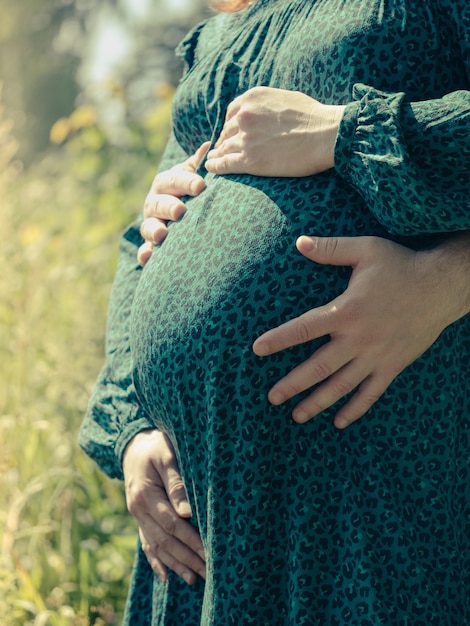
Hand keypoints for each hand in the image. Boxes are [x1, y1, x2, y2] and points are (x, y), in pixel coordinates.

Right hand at [122, 429, 205, 584]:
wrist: (133, 443)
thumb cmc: (155, 445)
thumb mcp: (167, 456)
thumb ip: (176, 483)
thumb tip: (188, 513)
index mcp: (145, 495)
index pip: (171, 524)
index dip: (191, 541)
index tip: (209, 553)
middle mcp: (138, 510)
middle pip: (164, 541)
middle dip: (187, 558)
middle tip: (208, 573)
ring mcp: (136, 515)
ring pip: (155, 546)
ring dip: (175, 564)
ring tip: (193, 579)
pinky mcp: (139, 517)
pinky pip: (146, 543)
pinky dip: (156, 561)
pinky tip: (165, 577)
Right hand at [138, 142, 208, 265]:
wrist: (179, 213)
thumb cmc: (190, 191)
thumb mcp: (192, 176)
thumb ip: (198, 165)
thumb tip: (208, 146)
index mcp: (166, 183)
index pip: (174, 179)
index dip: (186, 182)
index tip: (201, 186)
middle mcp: (154, 202)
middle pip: (159, 203)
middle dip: (169, 206)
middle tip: (180, 211)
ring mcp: (151, 224)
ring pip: (148, 226)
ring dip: (154, 230)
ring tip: (162, 235)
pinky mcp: (150, 245)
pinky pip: (145, 250)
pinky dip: (145, 254)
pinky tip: (147, 257)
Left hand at [205, 87, 344, 176]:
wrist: (325, 135)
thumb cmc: (313, 117)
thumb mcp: (285, 98)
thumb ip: (267, 105)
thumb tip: (264, 113)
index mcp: (252, 98)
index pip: (232, 112)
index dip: (230, 124)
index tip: (231, 132)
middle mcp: (244, 116)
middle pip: (227, 131)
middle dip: (225, 140)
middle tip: (223, 149)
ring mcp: (245, 139)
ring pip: (223, 148)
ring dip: (219, 154)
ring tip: (214, 159)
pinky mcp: (249, 161)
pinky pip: (224, 164)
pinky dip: (215, 166)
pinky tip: (210, 168)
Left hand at [253, 235, 462, 428]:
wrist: (442, 287)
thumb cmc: (401, 266)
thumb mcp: (366, 249)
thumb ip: (331, 248)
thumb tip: (299, 242)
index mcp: (346, 311)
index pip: (304, 328)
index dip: (279, 339)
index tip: (257, 349)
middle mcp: (358, 339)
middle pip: (319, 367)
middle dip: (293, 384)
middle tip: (271, 397)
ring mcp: (376, 356)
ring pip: (341, 386)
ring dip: (318, 403)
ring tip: (296, 417)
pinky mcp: (393, 366)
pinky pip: (371, 393)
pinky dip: (355, 409)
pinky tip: (339, 422)